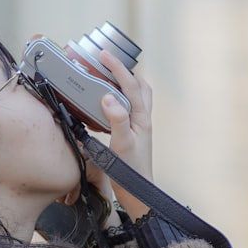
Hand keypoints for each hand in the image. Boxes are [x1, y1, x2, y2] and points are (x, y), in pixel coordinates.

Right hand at [99, 49, 152, 218]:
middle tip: (108, 62)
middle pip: (140, 86)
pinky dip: (120, 100)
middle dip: (126, 71)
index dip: (117, 67)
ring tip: (108, 77)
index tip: (103, 55)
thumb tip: (108, 97)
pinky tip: (107, 105)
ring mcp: (140, 127)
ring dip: (125, 84)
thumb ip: (117, 120)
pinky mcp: (133, 135)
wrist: (138, 192)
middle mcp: (143, 120)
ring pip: (137, 97)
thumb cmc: (131, 172)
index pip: (130, 85)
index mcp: (141, 118)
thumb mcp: (122, 144)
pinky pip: (129, 109)